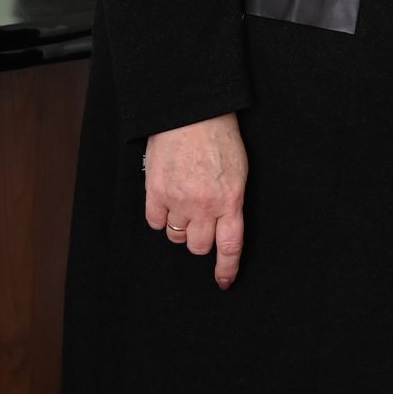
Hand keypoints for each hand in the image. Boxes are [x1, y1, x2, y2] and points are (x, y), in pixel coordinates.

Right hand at [143, 113, 249, 288]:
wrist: (192, 111)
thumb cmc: (219, 135)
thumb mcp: (238, 169)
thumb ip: (229, 199)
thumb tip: (222, 223)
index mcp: (230, 199)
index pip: (230, 246)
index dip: (227, 268)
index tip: (224, 282)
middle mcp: (205, 205)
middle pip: (199, 246)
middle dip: (200, 240)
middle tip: (199, 222)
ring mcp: (179, 200)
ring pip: (176, 235)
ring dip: (180, 226)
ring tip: (182, 202)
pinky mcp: (156, 191)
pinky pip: (154, 222)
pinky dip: (159, 216)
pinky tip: (165, 200)